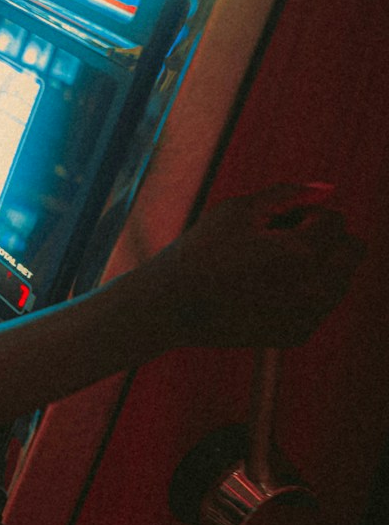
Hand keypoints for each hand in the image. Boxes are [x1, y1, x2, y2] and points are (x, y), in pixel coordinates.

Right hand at [143, 183, 363, 348]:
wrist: (171, 306)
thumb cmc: (200, 250)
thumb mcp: (237, 209)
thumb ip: (288, 194)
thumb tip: (330, 189)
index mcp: (302, 252)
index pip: (334, 220)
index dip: (302, 216)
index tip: (269, 225)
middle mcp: (314, 289)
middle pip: (353, 250)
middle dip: (325, 240)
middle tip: (280, 243)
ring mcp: (308, 316)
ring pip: (341, 279)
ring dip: (316, 266)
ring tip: (268, 268)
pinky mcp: (298, 334)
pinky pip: (320, 304)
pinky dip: (301, 293)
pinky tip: (263, 291)